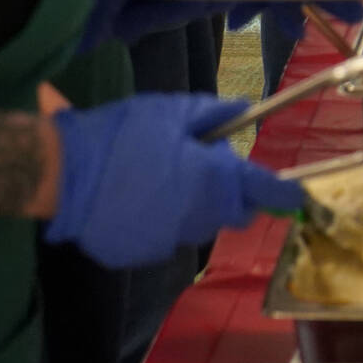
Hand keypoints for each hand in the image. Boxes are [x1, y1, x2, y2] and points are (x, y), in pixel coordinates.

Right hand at [44, 93, 306, 268]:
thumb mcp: (171, 111)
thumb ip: (213, 113)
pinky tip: (138, 201)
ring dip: (196, 207)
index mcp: (213, 180)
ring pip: (200, 226)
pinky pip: (166, 238)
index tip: (298, 193)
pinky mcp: (143, 254)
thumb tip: (246, 108)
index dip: (284, 191)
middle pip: (235, 212)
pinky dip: (162, 221)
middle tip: (206, 169)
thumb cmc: (123, 135)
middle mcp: (199, 217)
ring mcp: (170, 241)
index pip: (264, 190)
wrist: (64, 173)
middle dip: (232, 195)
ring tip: (164, 180)